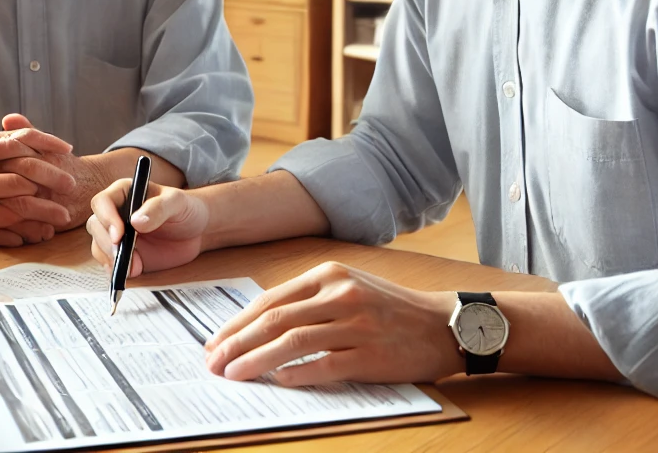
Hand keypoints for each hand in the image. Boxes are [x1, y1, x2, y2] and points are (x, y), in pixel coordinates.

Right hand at [0, 121, 76, 246]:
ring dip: (38, 216)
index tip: (69, 151)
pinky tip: (37, 235)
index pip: (20, 139)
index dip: (47, 144)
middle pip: (19, 176)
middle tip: (71, 188)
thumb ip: (13, 138)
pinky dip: (17, 235)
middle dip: (49, 181)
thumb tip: (49, 142)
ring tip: (60, 220)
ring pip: (9, 208)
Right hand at [87, 179, 208, 275]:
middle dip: (106, 242)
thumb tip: (136, 221)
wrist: (196, 231)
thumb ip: (158, 208)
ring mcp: (118, 235)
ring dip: (109, 258)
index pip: (102, 202)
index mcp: (124, 192)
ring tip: (131, 266)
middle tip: (122, 255)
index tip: (119, 234)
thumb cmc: (185, 209)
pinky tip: (130, 272)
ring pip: (98, 245)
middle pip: (96, 226)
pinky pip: (110, 263)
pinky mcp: (124, 254)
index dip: (106, 218)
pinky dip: (116, 270)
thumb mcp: (177, 202)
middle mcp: (116, 213)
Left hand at [202, 262, 458, 385]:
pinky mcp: (370, 353)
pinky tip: (279, 382)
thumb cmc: (388, 308)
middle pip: (275, 319)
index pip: (270, 300)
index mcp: (327, 275)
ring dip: (258, 360)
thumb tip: (259, 325)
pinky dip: (298, 374)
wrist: (443, 324)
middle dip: (238, 342)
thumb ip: (308, 301)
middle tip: (214, 362)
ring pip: (293, 341)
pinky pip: (326, 365)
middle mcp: (339, 293)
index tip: (216, 342)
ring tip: (235, 374)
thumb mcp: (347, 286)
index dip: (238, 323)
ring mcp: (355, 323)